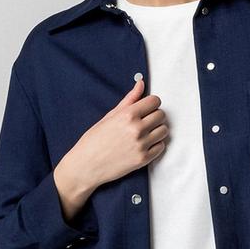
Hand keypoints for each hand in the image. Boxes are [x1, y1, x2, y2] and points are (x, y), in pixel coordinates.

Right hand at [60, 78, 168, 192]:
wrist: (86, 165)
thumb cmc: (94, 140)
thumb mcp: (109, 116)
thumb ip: (129, 99)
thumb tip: (141, 83)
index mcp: (127, 115)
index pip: (155, 101)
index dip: (151, 103)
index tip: (146, 108)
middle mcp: (136, 129)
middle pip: (161, 115)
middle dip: (154, 116)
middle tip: (144, 121)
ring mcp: (141, 145)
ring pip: (164, 131)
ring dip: (157, 130)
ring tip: (144, 134)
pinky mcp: (143, 159)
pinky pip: (161, 147)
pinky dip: (155, 145)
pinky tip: (144, 145)